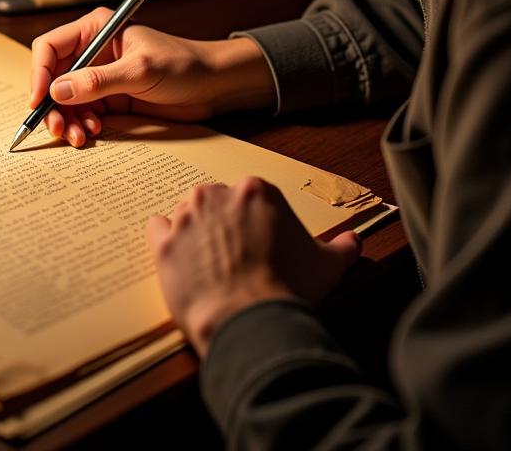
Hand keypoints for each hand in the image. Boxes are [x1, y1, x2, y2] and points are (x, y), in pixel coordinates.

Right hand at [28, 7, 275, 146]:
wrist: (212, 85)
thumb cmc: (183, 65)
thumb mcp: (140, 71)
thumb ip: (99, 80)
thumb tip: (57, 90)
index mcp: (96, 30)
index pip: (50, 47)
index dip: (39, 73)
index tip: (40, 100)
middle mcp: (92, 52)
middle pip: (52, 77)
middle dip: (51, 105)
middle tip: (58, 128)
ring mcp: (99, 76)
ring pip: (64, 100)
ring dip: (66, 120)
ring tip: (79, 137)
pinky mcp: (108, 98)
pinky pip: (82, 113)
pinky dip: (81, 126)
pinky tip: (92, 133)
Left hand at [145, 177, 361, 356]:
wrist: (250, 320)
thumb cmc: (289, 289)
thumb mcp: (328, 266)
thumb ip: (342, 247)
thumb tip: (354, 241)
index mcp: (257, 190)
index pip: (250, 198)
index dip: (254, 223)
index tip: (258, 243)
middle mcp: (218, 194)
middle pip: (217, 202)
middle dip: (223, 224)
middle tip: (234, 255)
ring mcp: (187, 216)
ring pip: (187, 213)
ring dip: (195, 231)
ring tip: (207, 261)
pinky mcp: (164, 243)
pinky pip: (156, 228)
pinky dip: (163, 236)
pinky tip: (175, 252)